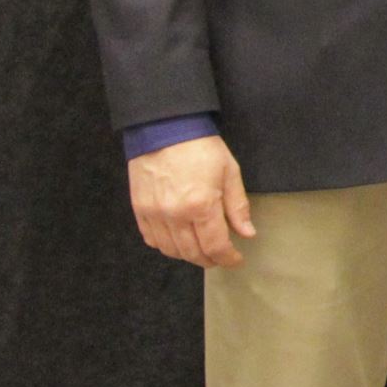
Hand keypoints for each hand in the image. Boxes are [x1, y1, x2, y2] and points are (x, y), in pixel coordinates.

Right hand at [127, 134, 253, 267]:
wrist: (165, 128)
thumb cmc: (201, 147)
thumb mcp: (229, 171)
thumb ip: (237, 206)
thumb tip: (247, 233)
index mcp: (201, 206)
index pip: (215, 246)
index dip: (228, 258)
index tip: (235, 259)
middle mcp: (175, 216)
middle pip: (193, 253)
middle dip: (210, 259)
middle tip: (220, 256)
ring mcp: (154, 214)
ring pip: (171, 251)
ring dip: (188, 255)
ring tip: (201, 248)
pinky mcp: (140, 210)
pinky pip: (152, 240)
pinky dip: (166, 245)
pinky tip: (178, 239)